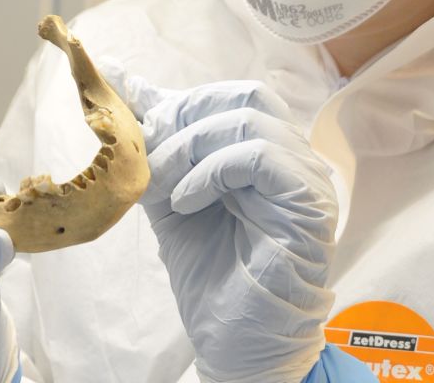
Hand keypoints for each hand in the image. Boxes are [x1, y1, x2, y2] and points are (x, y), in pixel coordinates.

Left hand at [107, 66, 338, 382]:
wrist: (236, 342)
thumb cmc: (212, 276)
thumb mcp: (172, 199)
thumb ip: (158, 150)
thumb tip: (125, 90)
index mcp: (268, 153)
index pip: (232, 98)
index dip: (179, 101)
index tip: (130, 110)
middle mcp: (294, 159)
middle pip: (246, 96)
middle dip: (185, 117)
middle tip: (150, 155)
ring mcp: (306, 178)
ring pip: (250, 119)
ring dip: (191, 146)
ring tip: (164, 185)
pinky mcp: (308, 203)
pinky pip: (260, 156)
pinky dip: (212, 170)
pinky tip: (188, 201)